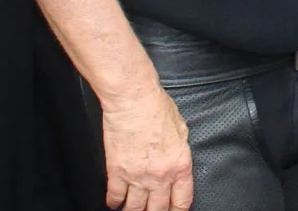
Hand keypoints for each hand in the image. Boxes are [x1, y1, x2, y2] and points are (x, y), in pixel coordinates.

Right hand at [102, 88, 193, 210]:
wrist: (134, 99)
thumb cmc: (156, 106)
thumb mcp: (180, 127)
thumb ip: (180, 146)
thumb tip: (177, 154)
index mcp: (180, 163)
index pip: (182, 200)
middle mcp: (160, 175)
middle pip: (158, 210)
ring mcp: (137, 176)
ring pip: (135, 209)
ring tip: (133, 210)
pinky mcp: (117, 172)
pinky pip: (115, 197)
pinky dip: (114, 203)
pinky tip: (115, 202)